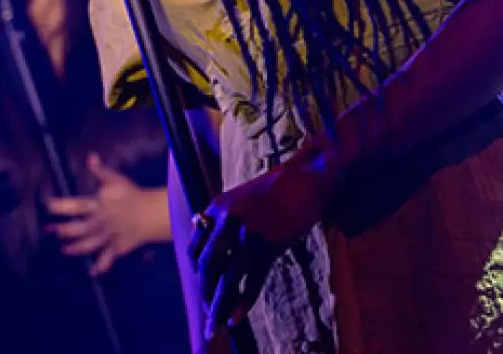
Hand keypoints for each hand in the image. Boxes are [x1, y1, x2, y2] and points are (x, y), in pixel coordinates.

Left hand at [47, 154, 170, 275]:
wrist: (152, 212)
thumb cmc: (132, 195)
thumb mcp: (117, 180)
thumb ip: (101, 171)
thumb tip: (90, 157)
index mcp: (101, 204)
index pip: (77, 204)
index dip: (61, 205)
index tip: (47, 205)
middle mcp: (103, 220)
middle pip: (81, 227)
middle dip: (65, 230)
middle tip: (50, 231)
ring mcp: (111, 235)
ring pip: (92, 244)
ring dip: (77, 248)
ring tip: (64, 250)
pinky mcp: (118, 246)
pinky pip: (109, 257)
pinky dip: (102, 265)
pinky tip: (93, 271)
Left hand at [189, 139, 341, 338]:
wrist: (307, 177)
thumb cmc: (277, 190)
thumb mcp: (242, 200)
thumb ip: (225, 221)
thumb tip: (214, 252)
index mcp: (216, 208)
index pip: (195, 248)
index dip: (197, 273)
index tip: (203, 288)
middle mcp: (227, 221)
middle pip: (208, 266)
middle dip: (205, 293)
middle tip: (209, 313)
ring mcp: (248, 233)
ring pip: (227, 278)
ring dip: (219, 306)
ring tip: (216, 326)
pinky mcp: (269, 244)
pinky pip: (252, 280)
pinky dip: (243, 302)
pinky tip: (237, 318)